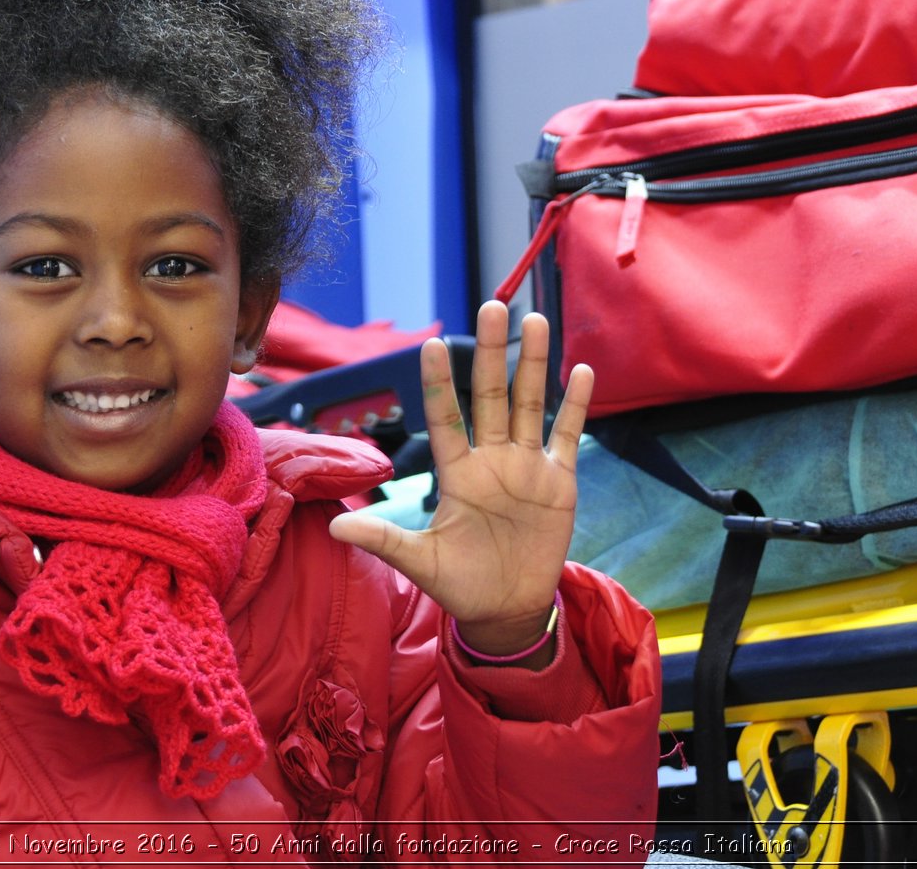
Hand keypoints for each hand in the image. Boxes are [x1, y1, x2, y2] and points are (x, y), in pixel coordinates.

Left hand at [329, 301, 591, 659]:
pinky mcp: (558, 482)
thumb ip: (384, 539)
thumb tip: (336, 527)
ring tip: (534, 321)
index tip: (432, 342)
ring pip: (530, 404)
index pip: (445, 417)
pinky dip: (574, 406)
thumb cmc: (458, 583)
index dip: (440, 383)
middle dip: (492, 353)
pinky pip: (566, 436)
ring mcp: (526, 467)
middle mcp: (491, 459)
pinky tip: (580, 372)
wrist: (505, 610)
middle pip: (492, 395)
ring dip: (534, 364)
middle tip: (492, 306)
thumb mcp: (420, 562)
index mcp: (456, 473)